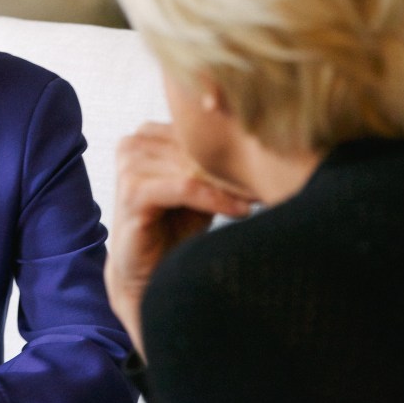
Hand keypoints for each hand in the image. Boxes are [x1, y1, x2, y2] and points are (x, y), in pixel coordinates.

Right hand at [104, 122, 256, 358]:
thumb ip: (218, 165)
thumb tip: (267, 149)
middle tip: (274, 177)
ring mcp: (129, 166)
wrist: (150, 272)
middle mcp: (133, 144)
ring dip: (229, 183)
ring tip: (259, 196)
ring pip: (193, 165)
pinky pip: (185, 187)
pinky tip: (241, 211)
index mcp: (146, 135)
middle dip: (235, 165)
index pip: (198, 130)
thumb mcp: (201, 188)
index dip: (234, 144)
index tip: (272, 158)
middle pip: (196, 147)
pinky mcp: (132, 192)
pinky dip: (215, 199)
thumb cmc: (175, 227)